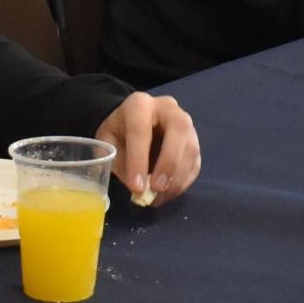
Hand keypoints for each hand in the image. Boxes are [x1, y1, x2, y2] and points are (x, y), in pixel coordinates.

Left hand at [96, 91, 200, 206]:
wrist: (133, 122)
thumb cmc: (118, 132)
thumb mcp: (108, 142)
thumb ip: (118, 161)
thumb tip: (138, 188)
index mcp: (139, 104)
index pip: (141, 130)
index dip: (138, 160)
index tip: (136, 187)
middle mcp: (168, 108)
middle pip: (178, 130)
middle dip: (168, 163)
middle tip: (156, 189)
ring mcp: (185, 123)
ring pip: (191, 149)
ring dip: (177, 178)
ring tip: (159, 198)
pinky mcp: (194, 140)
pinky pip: (195, 162)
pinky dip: (183, 182)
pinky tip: (168, 194)